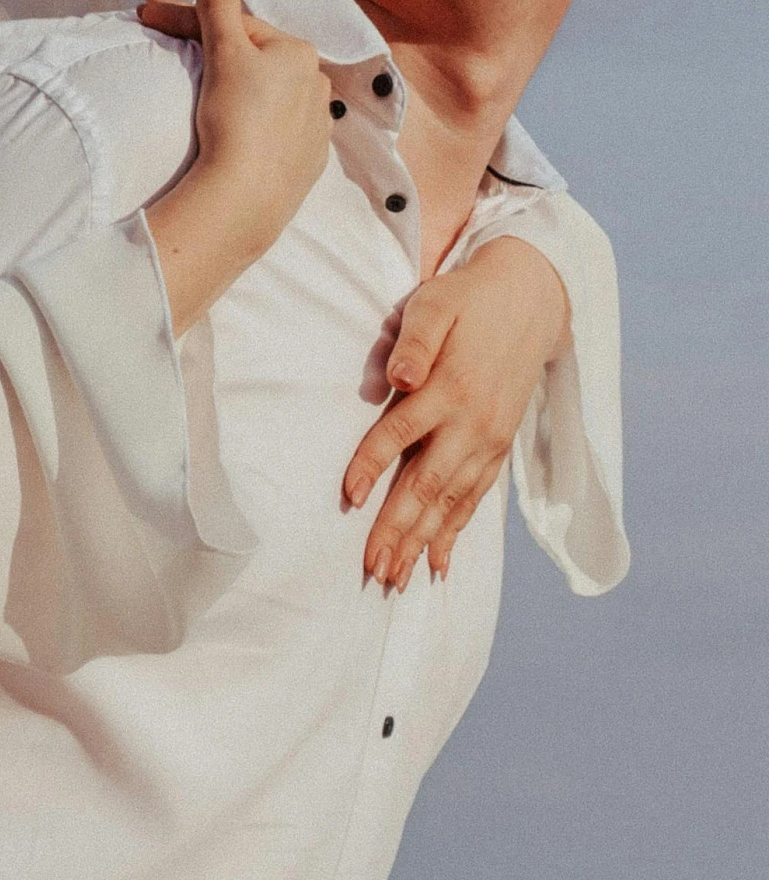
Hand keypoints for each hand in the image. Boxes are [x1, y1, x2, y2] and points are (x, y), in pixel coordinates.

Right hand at [141, 0, 330, 335]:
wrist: (246, 196)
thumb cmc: (235, 117)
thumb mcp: (224, 51)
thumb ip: (217, 6)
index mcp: (299, 51)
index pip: (235, 25)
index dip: (187, 18)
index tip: (147, 15)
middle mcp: (317, 84)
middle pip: (254, 58)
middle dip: (212, 49)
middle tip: (164, 44)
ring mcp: (315, 126)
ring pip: (268, 93)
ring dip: (236, 86)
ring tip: (202, 91)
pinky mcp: (306, 162)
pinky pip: (276, 131)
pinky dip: (253, 123)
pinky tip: (234, 129)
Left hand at [343, 236, 571, 587]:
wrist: (530, 300)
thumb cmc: (468, 300)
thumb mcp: (437, 302)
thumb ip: (417, 339)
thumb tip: (399, 377)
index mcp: (450, 387)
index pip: (401, 433)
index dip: (373, 464)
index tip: (349, 496)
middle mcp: (472, 423)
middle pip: (427, 484)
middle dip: (398, 529)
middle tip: (373, 568)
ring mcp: (488, 440)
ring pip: (451, 502)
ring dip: (423, 543)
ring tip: (396, 579)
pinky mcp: (498, 448)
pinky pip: (475, 500)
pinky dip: (456, 533)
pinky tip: (439, 565)